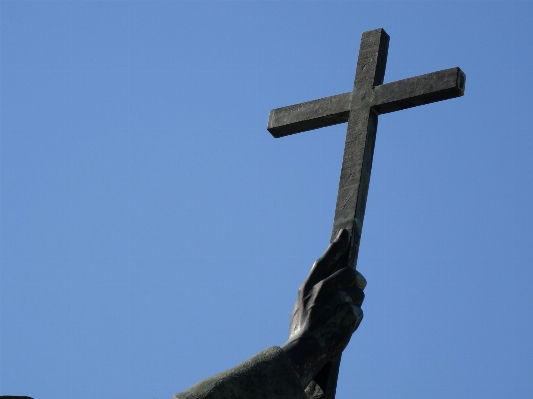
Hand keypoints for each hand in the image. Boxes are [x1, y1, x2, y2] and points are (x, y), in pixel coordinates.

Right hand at [281, 229, 365, 388]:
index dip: (337, 245)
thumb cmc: (301, 330)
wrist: (303, 351)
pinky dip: (353, 321)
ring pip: (357, 296)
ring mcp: (337, 300)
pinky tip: (342, 329)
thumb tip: (329, 280)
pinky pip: (358, 313)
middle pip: (350, 273)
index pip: (326, 259)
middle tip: (359, 287)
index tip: (345, 233)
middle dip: (357, 281)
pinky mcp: (349, 313)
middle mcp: (323, 288)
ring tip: (340, 319)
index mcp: (309, 285)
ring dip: (354, 306)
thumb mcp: (300, 305)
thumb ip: (314, 291)